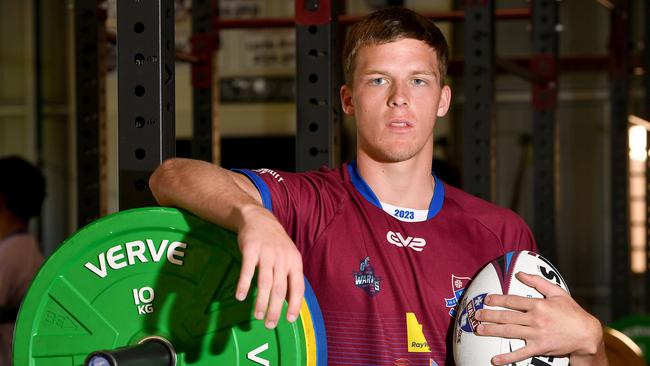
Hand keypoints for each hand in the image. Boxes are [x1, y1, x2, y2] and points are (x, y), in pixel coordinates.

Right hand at [233, 205, 303, 328]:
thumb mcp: (288, 256)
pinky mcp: (251, 249)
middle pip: (280, 289)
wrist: (259, 218)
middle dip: (275, 309)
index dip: (294, 304)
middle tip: (270, 325)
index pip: (298, 287)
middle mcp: (282, 257)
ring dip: (261, 302)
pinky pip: (247, 270)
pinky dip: (244, 285)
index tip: (289, 319)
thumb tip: (289, 302)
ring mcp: (267, 253)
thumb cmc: (275, 243)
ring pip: (265, 283)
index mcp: (295, 261)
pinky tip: (241, 297)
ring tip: (258, 316)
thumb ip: (289, 276)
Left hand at [474, 272, 605, 365]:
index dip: (497, 300)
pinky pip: (520, 353)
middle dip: (489, 316)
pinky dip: (507, 357)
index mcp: (538, 304)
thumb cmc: (572, 312)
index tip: (486, 299)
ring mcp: (537, 334)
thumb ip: (538, 282)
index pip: (512, 300)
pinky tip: (495, 359)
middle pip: (507, 316)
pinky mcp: (540, 348)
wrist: (587, 334)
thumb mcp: (558, 293)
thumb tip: (520, 273)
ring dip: (492, 331)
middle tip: (477, 315)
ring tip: (479, 330)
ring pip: (509, 332)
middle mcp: (535, 319)